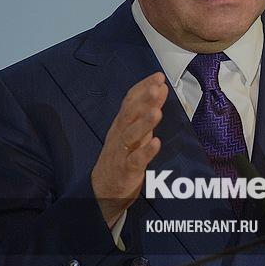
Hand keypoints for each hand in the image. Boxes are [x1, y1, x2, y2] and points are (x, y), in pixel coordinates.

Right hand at [91, 72, 165, 227]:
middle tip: (157, 87)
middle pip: (130, 114)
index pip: (130, 101)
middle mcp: (120, 134)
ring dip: (144, 123)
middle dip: (144, 100)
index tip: (158, 76)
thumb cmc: (122, 154)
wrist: (103, 189)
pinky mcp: (126, 170)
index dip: (143, 88)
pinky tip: (156, 143)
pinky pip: (136, 160)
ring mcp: (122, 152)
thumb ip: (146, 110)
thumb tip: (161, 88)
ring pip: (132, 135)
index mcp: (122, 123)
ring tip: (157, 111)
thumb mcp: (133, 130)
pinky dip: (146, 151)